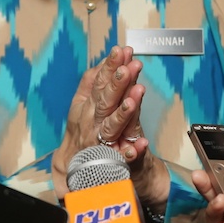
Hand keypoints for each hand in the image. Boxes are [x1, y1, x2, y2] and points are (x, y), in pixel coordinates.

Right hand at [51, 47, 157, 199]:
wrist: (84, 170)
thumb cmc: (88, 132)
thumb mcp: (83, 105)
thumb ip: (91, 83)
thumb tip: (104, 61)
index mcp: (88, 107)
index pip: (100, 83)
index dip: (110, 66)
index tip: (121, 51)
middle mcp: (92, 124)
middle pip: (105, 101)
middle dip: (117, 84)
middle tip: (128, 67)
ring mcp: (100, 143)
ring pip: (111, 127)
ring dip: (122, 113)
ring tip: (133, 99)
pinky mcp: (110, 162)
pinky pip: (121, 158)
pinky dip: (130, 152)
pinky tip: (140, 145)